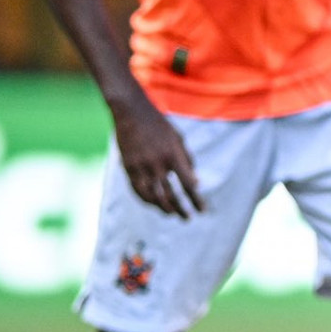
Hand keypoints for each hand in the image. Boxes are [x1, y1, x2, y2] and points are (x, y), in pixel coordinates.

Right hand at [113, 97, 203, 217]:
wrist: (131, 113)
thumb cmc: (159, 125)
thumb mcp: (178, 139)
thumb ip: (187, 161)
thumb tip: (195, 183)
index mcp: (173, 155)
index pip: (188, 184)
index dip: (196, 200)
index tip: (202, 210)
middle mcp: (157, 163)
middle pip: (171, 195)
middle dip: (181, 209)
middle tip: (188, 218)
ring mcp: (140, 166)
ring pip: (153, 196)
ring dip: (164, 208)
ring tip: (171, 214)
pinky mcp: (128, 167)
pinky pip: (137, 190)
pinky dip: (146, 200)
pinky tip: (154, 204)